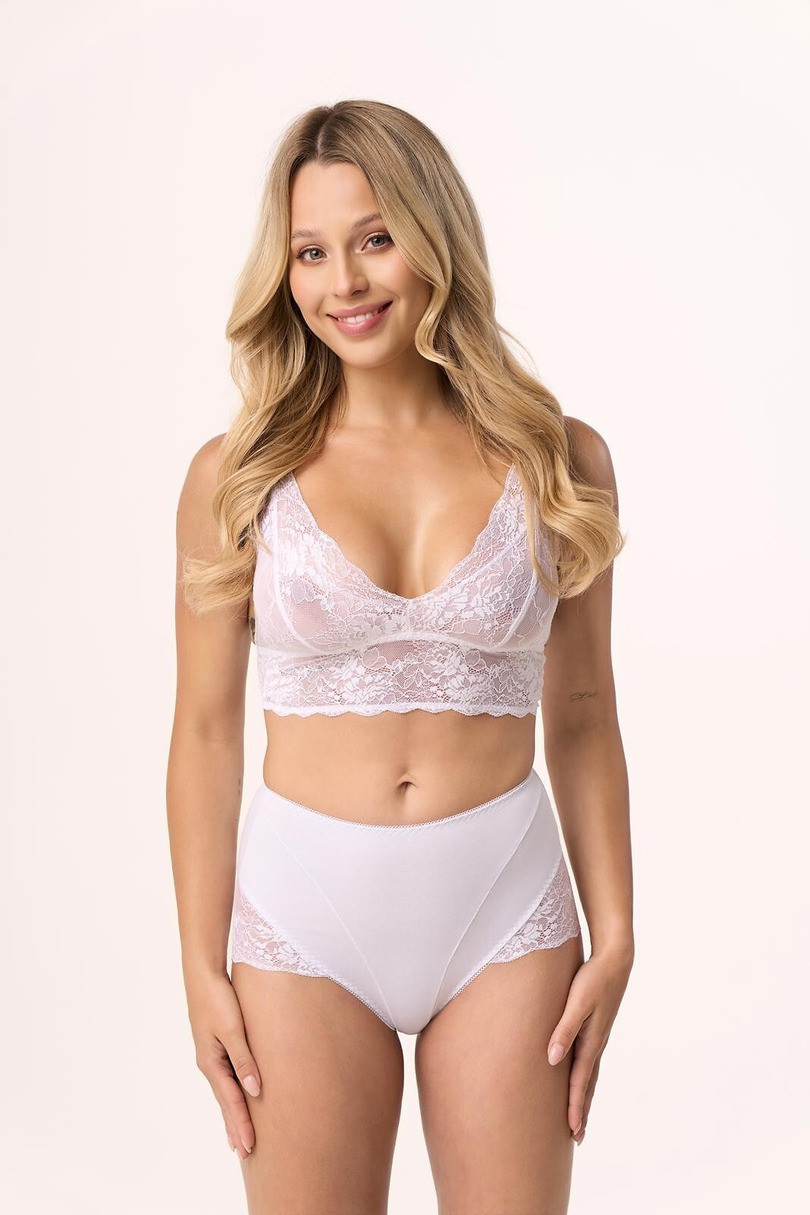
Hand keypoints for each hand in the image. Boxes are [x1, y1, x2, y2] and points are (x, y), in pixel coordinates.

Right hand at [185, 967, 261, 1159]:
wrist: (203, 974)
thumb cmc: (218, 999)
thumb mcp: (234, 1029)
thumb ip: (244, 1059)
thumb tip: (255, 1091)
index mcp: (211, 1062)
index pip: (230, 1101)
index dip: (241, 1125)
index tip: (250, 1148)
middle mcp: (209, 1063)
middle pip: (225, 1101)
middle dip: (235, 1127)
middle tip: (246, 1153)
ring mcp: (211, 1054)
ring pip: (225, 1091)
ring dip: (232, 1114)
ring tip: (238, 1136)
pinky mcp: (216, 1044)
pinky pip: (226, 1077)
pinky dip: (232, 1094)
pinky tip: (236, 1098)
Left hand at [546, 943, 633, 1144]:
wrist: (615, 959)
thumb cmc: (593, 978)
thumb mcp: (576, 1002)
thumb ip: (564, 1029)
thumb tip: (551, 1059)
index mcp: (591, 1041)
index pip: (580, 1081)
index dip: (575, 1106)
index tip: (571, 1130)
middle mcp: (597, 1043)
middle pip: (588, 1084)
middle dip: (583, 1110)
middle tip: (577, 1137)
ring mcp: (599, 1036)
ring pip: (590, 1074)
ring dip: (585, 1097)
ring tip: (580, 1117)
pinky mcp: (597, 1027)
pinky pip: (590, 1060)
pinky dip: (586, 1078)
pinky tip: (582, 1078)